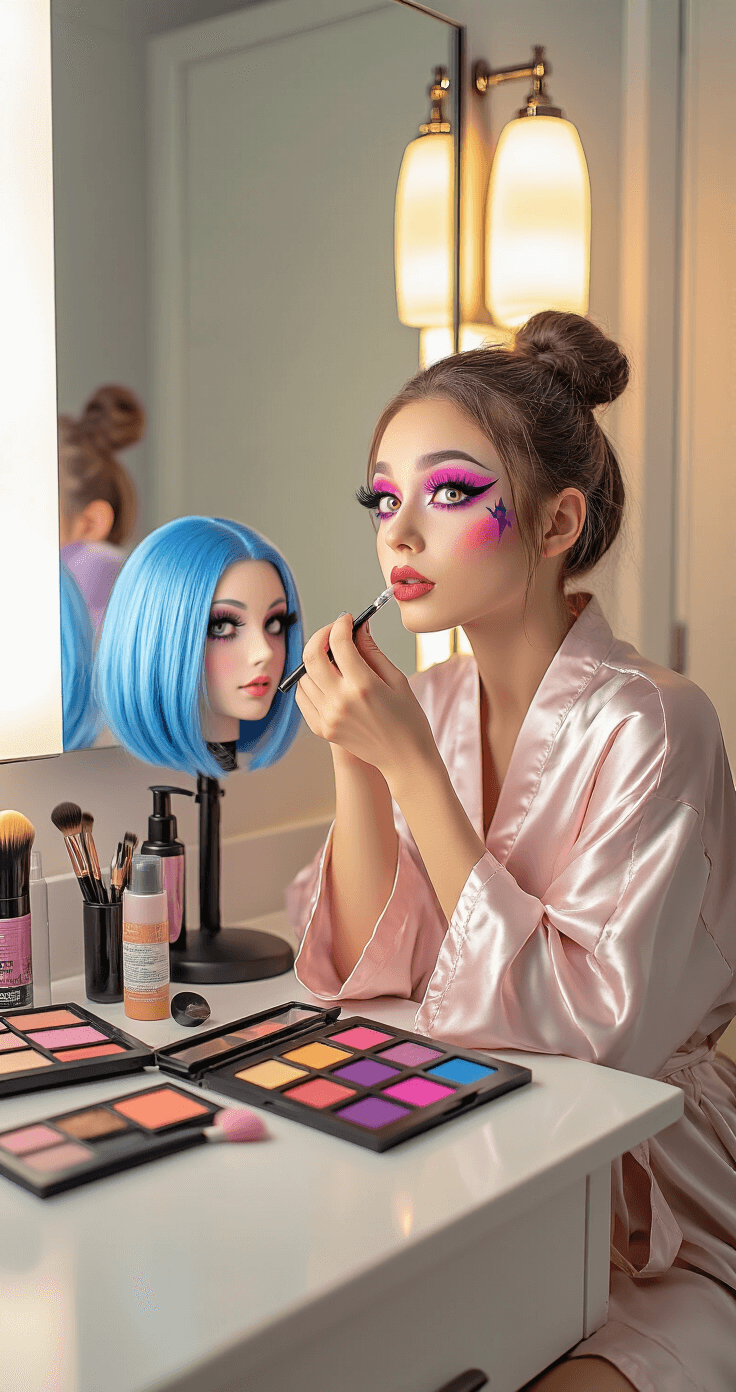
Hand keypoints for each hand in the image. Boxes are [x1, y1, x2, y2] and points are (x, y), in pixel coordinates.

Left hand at [294, 613, 435, 783]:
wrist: (405, 759)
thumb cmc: (407, 719)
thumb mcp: (397, 680)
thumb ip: (372, 652)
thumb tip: (358, 628)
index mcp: (363, 686)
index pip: (338, 642)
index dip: (341, 625)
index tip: (346, 620)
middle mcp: (340, 701)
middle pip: (311, 656)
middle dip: (320, 636)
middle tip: (332, 632)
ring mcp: (328, 717)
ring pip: (303, 676)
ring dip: (314, 661)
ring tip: (332, 658)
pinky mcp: (322, 729)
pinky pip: (302, 697)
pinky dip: (308, 683)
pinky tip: (324, 680)